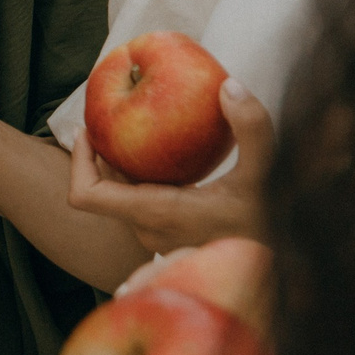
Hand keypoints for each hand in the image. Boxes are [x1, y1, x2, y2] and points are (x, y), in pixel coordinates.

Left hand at [65, 78, 272, 254]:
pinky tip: (162, 148)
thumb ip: (252, 129)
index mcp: (156, 213)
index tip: (86, 131)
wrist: (277, 267)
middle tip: (109, 117)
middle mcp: (147, 228)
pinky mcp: (169, 232)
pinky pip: (141, 200)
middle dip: (99, 155)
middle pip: (102, 189)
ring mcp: (156, 233)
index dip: (78, 162)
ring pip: (122, 195)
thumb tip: (230, 86)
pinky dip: (141, 174)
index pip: (88, 196)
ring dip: (120, 164)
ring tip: (131, 126)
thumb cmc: (268, 225)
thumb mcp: (265, 176)